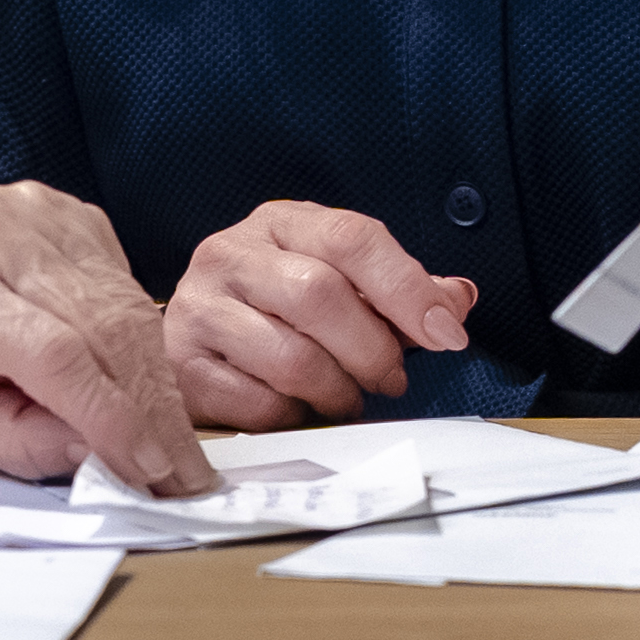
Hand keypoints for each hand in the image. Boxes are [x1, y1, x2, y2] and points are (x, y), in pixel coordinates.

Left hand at [0, 179, 218, 494]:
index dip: (108, 413)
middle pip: (101, 326)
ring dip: (159, 386)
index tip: (146, 468)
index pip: (50, 351)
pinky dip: (144, 350)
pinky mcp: (75, 216)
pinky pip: (127, 291)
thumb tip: (97, 454)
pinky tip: (150, 395)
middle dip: (150, 411)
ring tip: (179, 450)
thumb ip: (12, 442)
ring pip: (126, 309)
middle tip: (183, 475)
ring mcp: (39, 213)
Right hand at [171, 199, 487, 420]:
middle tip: (391, 379)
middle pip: (320, 296)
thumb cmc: (273, 306)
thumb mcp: (334, 278)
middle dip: (372, 350)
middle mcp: (231, 255)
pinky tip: (297, 407)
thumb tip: (458, 300)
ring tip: (346, 397)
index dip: (407, 288)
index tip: (446, 333)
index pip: (352, 238)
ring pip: (292, 358)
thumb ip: (398, 290)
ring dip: (337, 391)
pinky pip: (258, 403)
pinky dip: (293, 415)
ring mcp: (199, 309)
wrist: (186, 335)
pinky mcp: (182, 366)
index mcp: (280, 224)